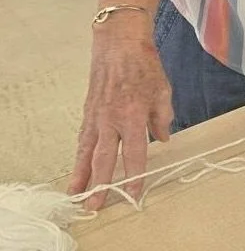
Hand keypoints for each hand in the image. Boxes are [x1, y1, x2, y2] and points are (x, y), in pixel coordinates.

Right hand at [68, 14, 172, 210]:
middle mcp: (110, 120)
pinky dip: (80, 155)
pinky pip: (83, 138)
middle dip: (100, 184)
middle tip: (94, 206)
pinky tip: (78, 167)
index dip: (135, 175)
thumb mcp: (163, 92)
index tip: (134, 193)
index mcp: (132, 116)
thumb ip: (162, 118)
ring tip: (75, 194)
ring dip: (81, 174)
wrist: (119, 44)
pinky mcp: (88, 112)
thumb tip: (163, 139)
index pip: (134, 153)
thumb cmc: (145, 66)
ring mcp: (96, 116)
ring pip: (86, 152)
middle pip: (103, 159)